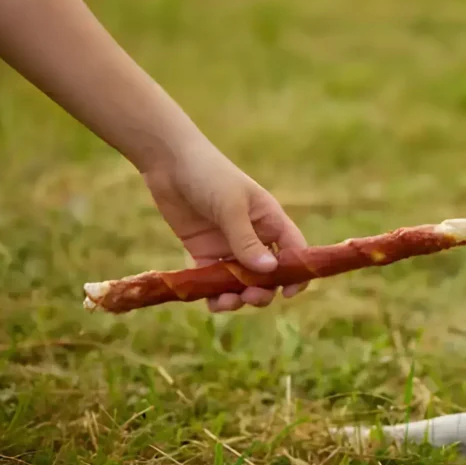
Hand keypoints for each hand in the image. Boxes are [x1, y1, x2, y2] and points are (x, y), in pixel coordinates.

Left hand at [141, 140, 308, 311]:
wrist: (169, 162)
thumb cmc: (210, 176)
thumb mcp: (231, 207)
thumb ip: (247, 241)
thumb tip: (270, 271)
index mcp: (269, 221)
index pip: (293, 251)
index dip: (296, 273)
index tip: (289, 293)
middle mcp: (253, 237)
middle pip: (267, 274)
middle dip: (263, 290)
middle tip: (251, 296)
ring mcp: (227, 247)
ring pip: (240, 282)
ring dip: (238, 297)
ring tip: (226, 302)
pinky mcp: (203, 253)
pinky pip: (213, 281)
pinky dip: (213, 295)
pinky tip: (211, 302)